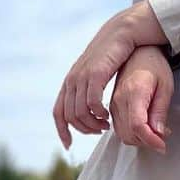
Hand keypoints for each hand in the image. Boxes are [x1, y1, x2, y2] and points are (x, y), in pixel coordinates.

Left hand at [52, 9, 138, 149]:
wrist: (121, 33)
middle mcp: (72, 80)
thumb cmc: (112, 55)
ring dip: (93, 123)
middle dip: (84, 129)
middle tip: (100, 130)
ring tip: (106, 124)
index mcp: (70, 82)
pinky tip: (107, 114)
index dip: (62, 131)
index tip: (69, 145)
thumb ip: (88, 89)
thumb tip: (87, 108)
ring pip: (79, 112)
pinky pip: (91, 102)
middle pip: (70, 116)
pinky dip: (98, 113)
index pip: (58, 113)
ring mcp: (81, 76)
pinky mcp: (94, 73)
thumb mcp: (95, 74)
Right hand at [109, 45, 174, 153]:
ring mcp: (113, 104)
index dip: (151, 140)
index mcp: (134, 92)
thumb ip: (160, 111)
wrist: (139, 53)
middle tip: (163, 138)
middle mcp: (119, 99)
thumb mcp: (166, 87)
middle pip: (129, 134)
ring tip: (155, 132)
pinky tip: (144, 129)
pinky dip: (132, 135)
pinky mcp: (112, 107)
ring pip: (122, 135)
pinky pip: (118, 129)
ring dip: (140, 140)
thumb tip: (158, 134)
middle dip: (147, 142)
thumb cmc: (155, 66)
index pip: (137, 126)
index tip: (163, 145)